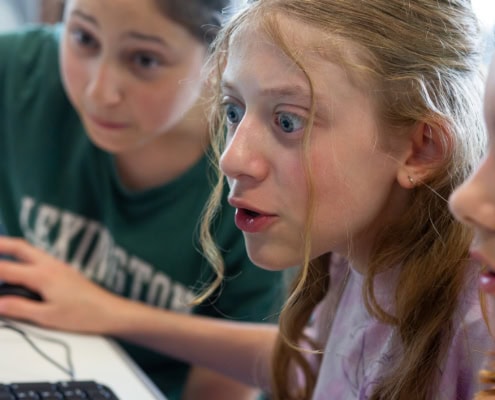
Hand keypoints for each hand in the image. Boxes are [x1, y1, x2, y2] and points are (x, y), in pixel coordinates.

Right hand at [0, 236, 125, 332]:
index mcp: (42, 276)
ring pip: (30, 249)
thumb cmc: (83, 315)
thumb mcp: (48, 317)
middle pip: (19, 246)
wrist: (111, 311)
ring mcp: (58, 265)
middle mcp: (50, 265)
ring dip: (11, 247)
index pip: (6, 269)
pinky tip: (20, 262)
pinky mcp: (64, 269)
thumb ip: (19, 308)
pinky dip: (23, 254)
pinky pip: (39, 256)